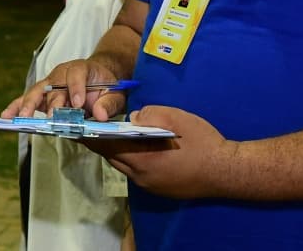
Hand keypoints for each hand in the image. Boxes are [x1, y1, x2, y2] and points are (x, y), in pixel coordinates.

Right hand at [1, 58, 125, 120]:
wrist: (98, 79)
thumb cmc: (107, 86)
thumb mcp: (116, 94)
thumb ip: (109, 104)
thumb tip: (100, 115)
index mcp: (81, 68)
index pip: (76, 74)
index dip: (76, 88)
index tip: (79, 104)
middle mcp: (61, 73)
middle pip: (54, 86)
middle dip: (53, 103)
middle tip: (51, 118)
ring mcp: (49, 83)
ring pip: (37, 92)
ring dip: (29, 104)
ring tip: (21, 117)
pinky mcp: (42, 94)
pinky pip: (27, 99)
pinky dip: (17, 106)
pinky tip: (6, 115)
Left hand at [82, 105, 232, 199]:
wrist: (228, 172)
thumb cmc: (203, 143)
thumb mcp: (176, 118)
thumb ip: (149, 114)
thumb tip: (132, 117)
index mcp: (141, 158)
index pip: (106, 145)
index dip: (89, 134)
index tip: (75, 126)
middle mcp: (140, 175)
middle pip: (111, 156)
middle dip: (100, 142)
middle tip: (90, 127)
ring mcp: (149, 185)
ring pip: (123, 165)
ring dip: (116, 151)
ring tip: (111, 135)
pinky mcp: (159, 189)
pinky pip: (136, 172)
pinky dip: (131, 158)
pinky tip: (137, 148)